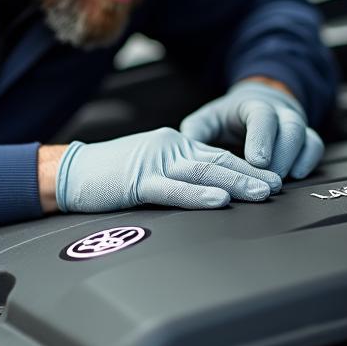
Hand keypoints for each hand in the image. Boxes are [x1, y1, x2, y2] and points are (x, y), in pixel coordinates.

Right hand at [54, 127, 281, 212]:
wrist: (68, 172)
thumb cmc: (107, 176)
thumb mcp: (150, 170)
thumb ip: (178, 176)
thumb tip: (211, 191)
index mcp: (174, 145)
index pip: (218, 156)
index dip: (248, 167)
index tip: (272, 178)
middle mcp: (169, 148)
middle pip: (219, 161)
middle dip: (252, 174)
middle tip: (278, 186)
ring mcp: (154, 163)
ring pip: (203, 172)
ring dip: (236, 183)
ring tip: (261, 192)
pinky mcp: (137, 181)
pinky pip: (173, 189)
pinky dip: (198, 195)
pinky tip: (219, 200)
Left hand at [180, 80, 323, 178]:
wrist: (256, 105)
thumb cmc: (228, 118)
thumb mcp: (208, 119)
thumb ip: (197, 132)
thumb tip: (183, 150)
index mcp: (254, 105)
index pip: (263, 117)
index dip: (262, 138)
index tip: (257, 161)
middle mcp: (280, 112)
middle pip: (291, 128)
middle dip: (282, 155)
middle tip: (269, 180)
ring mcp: (296, 125)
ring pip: (306, 137)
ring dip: (294, 161)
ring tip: (279, 183)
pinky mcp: (306, 138)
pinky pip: (315, 147)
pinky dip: (309, 161)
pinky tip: (297, 177)